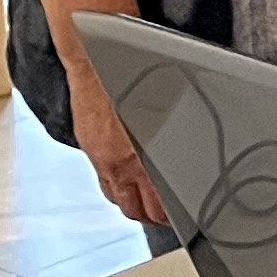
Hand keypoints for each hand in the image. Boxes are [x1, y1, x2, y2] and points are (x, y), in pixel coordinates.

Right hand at [58, 42, 166, 227]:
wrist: (96, 58)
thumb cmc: (133, 76)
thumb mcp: (168, 110)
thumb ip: (172, 140)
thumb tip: (187, 157)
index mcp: (140, 158)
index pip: (155, 207)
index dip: (168, 218)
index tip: (178, 218)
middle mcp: (118, 162)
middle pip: (133, 209)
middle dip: (150, 217)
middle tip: (163, 217)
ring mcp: (100, 156)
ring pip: (116, 197)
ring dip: (130, 203)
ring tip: (145, 204)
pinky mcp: (88, 146)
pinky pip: (102, 178)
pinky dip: (115, 184)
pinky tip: (124, 179)